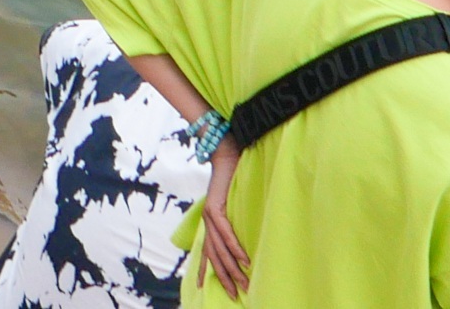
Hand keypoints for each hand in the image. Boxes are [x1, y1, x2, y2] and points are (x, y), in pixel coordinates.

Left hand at [196, 147, 251, 296]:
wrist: (225, 155)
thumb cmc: (232, 179)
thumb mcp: (233, 205)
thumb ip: (234, 220)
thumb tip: (246, 237)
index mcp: (210, 223)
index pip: (206, 252)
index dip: (204, 270)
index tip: (203, 287)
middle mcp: (207, 222)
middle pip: (214, 257)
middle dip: (224, 277)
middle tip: (234, 294)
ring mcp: (210, 216)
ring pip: (220, 249)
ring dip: (233, 268)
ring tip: (243, 282)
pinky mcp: (215, 208)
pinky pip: (226, 233)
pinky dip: (235, 248)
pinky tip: (244, 260)